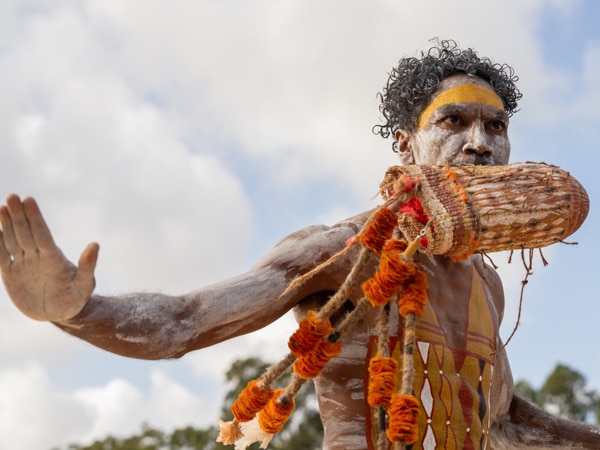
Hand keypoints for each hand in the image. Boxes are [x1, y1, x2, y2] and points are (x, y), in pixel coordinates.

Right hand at [0, 194, 98, 321]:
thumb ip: (87, 265)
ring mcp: (24, 264)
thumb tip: (95, 244)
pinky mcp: (12, 275)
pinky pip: (1, 258)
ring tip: (2, 207)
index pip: (42, 234)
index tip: (29, 200)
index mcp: (54, 257)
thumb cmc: (76, 298)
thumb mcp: (84, 284)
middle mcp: (38, 257)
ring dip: (6, 225)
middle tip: (13, 196)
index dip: (35, 218)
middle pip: (26, 233)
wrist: (61, 313)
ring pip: (12, 241)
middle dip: (19, 216)